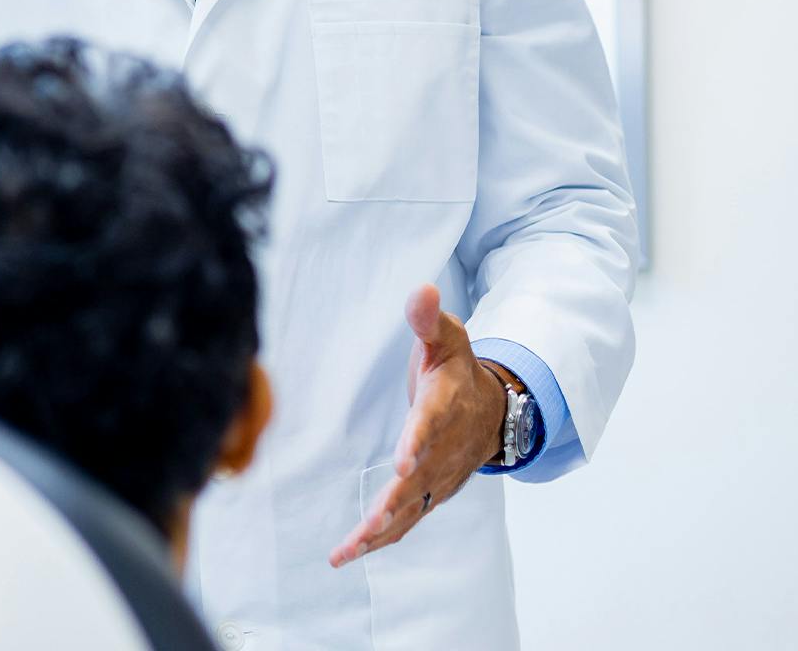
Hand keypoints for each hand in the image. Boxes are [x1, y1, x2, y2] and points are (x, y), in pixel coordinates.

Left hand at [328, 284, 506, 567]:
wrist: (492, 409)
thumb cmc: (457, 368)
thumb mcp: (447, 335)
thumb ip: (427, 317)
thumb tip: (422, 288)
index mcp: (444, 404)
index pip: (431, 424)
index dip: (417, 442)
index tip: (403, 462)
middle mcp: (443, 446)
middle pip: (419, 478)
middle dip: (395, 502)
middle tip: (369, 522)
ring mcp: (438, 474)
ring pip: (411, 507)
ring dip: (381, 530)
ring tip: (349, 548)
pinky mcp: (429, 492)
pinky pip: (406, 520)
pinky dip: (380, 539)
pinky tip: (349, 553)